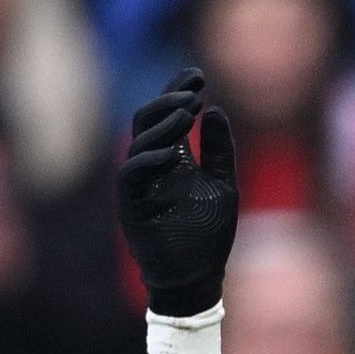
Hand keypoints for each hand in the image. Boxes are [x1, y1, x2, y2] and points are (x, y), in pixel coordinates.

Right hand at [115, 69, 241, 320]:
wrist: (197, 278)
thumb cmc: (208, 235)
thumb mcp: (223, 185)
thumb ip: (219, 151)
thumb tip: (216, 110)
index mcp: (171, 158)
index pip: (168, 116)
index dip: (177, 92)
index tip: (197, 75)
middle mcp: (151, 166)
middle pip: (147, 120)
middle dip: (169, 100)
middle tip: (194, 90)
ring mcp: (139, 185)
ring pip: (140, 141)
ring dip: (164, 123)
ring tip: (189, 109)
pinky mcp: (131, 207)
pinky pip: (131, 175)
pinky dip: (149, 158)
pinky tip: (173, 149)